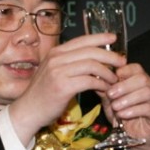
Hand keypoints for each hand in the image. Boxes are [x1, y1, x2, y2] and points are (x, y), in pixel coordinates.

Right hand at [6, 33, 122, 144]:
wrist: (28, 111)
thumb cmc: (43, 93)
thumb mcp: (54, 71)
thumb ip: (70, 63)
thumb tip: (94, 60)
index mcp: (55, 52)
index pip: (82, 40)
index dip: (100, 38)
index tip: (113, 38)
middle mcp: (56, 58)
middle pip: (90, 51)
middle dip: (110, 56)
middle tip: (121, 62)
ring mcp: (58, 72)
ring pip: (92, 65)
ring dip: (107, 72)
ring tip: (114, 79)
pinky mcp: (63, 86)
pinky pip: (89, 81)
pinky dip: (101, 84)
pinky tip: (105, 89)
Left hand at [100, 62, 149, 149]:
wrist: (134, 137)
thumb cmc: (124, 116)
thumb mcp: (111, 102)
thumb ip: (106, 92)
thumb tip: (97, 80)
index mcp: (141, 80)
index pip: (135, 68)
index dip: (122, 72)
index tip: (110, 80)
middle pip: (142, 78)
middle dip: (124, 86)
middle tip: (111, 94)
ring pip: (147, 92)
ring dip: (128, 99)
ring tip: (116, 106)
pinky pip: (149, 108)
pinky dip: (134, 110)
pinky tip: (123, 114)